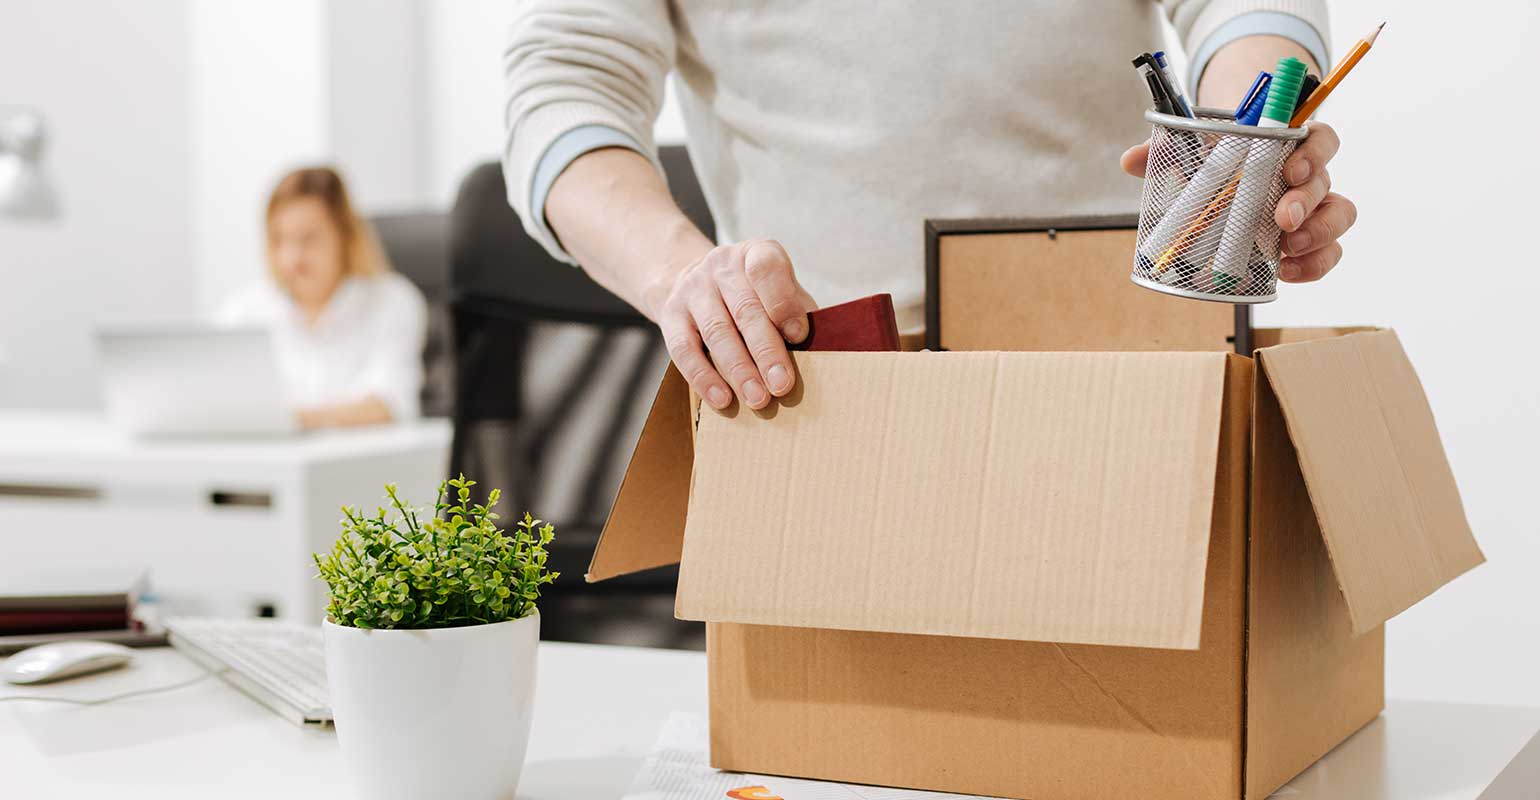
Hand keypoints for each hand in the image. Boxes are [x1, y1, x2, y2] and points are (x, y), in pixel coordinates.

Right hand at [647, 239, 816, 410]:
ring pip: (717, 332)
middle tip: (781, 385)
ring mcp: (693, 288)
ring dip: (739, 370)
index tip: (798, 335)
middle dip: (766, 351)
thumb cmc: (752, 293)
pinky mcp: (671, 313)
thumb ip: (796, 311)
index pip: (767, 268)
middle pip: (745, 309)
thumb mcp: (778, 289)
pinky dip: (704, 377)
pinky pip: (684, 349)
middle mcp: (722, 265)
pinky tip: (722, 398)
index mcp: (756, 253)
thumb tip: (816, 349)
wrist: (691, 278)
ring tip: (758, 398)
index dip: (783, 302)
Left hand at [1120, 120, 1357, 281]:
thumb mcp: (1193, 151)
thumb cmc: (1217, 161)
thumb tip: (1131, 161)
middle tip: (1281, 219)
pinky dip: (1313, 265)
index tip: (1290, 170)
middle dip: (1307, 202)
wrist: (1225, 182)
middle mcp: (1307, 176)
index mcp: (1288, 146)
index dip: (1313, 153)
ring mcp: (1312, 209)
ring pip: (1339, 216)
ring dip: (1318, 235)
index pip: (1319, 138)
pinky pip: (1327, 252)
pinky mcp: (1307, 241)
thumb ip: (1165, 151)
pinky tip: (1288, 273)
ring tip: (1286, 251)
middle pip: (1327, 182)